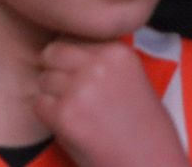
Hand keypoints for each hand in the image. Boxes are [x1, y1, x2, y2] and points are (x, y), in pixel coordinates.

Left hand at [33, 38, 186, 166]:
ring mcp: (80, 89)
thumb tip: (63, 42)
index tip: (86, 78)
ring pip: (43, 79)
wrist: (153, 166)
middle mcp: (99, 65)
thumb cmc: (144, 128)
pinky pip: (38, 104)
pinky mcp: (65, 115)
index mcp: (118, 52)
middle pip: (52, 53)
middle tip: (78, 97)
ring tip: (82, 115)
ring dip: (54, 97)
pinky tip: (75, 128)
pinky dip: (49, 117)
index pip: (72, 38)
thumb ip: (101, 59)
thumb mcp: (132, 79)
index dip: (73, 60)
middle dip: (57, 72)